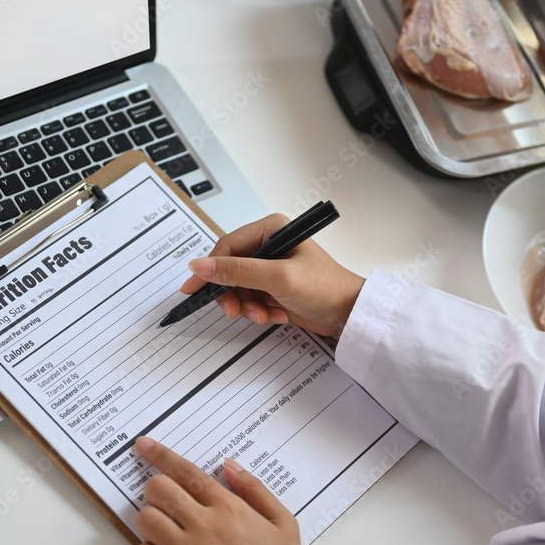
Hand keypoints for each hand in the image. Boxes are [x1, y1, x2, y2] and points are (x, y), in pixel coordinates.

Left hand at [132, 436, 309, 544]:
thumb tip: (230, 466)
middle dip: (156, 488)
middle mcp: (204, 526)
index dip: (161, 455)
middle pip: (159, 490)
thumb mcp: (283, 523)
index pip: (187, 472)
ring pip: (145, 519)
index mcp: (229, 509)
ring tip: (166, 529)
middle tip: (164, 498)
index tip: (145, 445)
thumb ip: (256, 489)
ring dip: (151, 519)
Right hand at [180, 213, 365, 336]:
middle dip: (233, 294)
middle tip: (236, 312)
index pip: (226, 246)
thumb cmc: (326, 288)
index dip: (209, 269)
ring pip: (238, 288)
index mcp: (271, 230)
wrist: (349, 314)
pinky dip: (259, 311)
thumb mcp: (278, 277)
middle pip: (229, 270)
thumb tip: (201, 265)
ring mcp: (271, 267)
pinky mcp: (274, 287)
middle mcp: (270, 245)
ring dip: (248, 306)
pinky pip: (251, 299)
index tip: (195, 288)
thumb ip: (238, 271)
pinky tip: (276, 315)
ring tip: (265, 314)